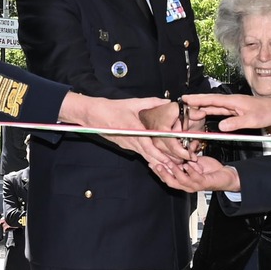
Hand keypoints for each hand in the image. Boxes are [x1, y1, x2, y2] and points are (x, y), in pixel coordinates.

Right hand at [60, 92, 191, 169]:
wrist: (94, 114)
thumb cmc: (112, 108)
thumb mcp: (133, 103)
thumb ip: (151, 102)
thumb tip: (166, 101)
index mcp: (134, 130)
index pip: (150, 147)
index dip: (162, 155)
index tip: (173, 160)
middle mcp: (131, 140)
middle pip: (149, 156)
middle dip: (163, 163)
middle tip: (177, 168)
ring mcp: (127, 144)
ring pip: (145, 156)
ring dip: (157, 162)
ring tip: (170, 167)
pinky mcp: (125, 145)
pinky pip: (139, 152)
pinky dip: (149, 157)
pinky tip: (157, 161)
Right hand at [150, 156, 239, 193]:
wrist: (224, 176)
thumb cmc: (209, 170)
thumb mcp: (192, 163)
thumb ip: (183, 161)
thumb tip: (173, 154)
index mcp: (183, 181)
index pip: (167, 178)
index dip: (158, 172)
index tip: (152, 163)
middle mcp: (187, 185)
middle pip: (171, 182)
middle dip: (163, 173)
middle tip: (156, 165)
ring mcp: (195, 186)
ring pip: (181, 180)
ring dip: (175, 171)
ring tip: (170, 163)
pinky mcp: (204, 183)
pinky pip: (195, 178)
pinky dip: (190, 171)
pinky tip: (187, 165)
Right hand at [182, 92, 270, 133]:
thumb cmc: (267, 112)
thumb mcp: (251, 120)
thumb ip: (236, 123)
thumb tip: (221, 126)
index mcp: (233, 101)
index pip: (211, 99)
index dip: (197, 99)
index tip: (185, 98)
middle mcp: (231, 102)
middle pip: (209, 102)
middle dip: (195, 103)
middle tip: (181, 106)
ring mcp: (232, 106)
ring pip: (213, 106)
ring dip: (201, 108)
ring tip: (188, 111)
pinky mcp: (235, 111)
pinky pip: (219, 111)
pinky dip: (209, 112)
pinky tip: (203, 114)